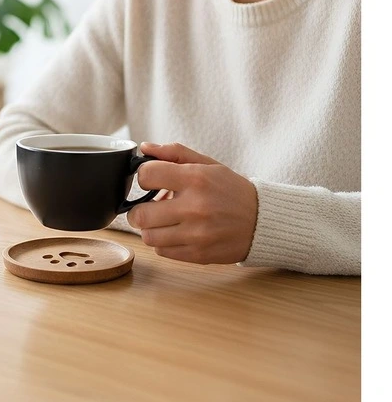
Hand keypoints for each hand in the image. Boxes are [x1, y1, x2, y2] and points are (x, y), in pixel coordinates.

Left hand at [127, 142, 258, 264]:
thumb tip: (144, 148)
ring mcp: (196, 234)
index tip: (150, 181)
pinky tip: (175, 233)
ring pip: (148, 236)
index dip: (143, 177)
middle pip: (140, 214)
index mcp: (196, 179)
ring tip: (163, 222)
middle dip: (139, 209)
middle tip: (149, 207)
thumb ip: (175, 153)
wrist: (263, 222)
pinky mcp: (198, 254)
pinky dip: (163, 242)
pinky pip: (162, 251)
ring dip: (150, 228)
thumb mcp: (207, 165)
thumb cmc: (231, 190)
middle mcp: (194, 207)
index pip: (147, 175)